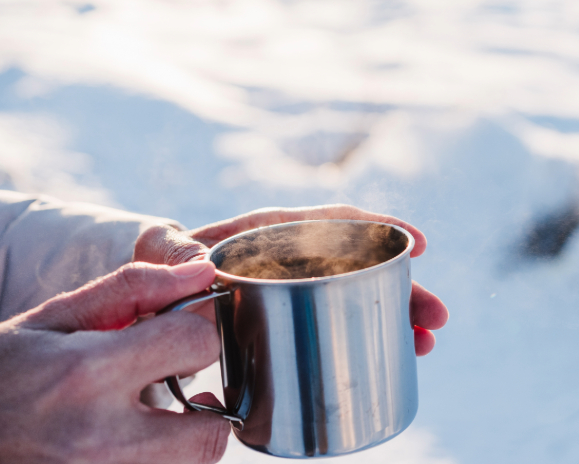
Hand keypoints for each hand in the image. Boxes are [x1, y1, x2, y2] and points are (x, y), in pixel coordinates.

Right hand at [0, 261, 228, 463]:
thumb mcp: (53, 318)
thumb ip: (133, 289)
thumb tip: (200, 271)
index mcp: (88, 374)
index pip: (196, 344)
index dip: (197, 332)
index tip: (178, 336)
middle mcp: (102, 438)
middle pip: (212, 432)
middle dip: (205, 407)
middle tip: (172, 392)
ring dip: (181, 442)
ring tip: (143, 420)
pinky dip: (155, 461)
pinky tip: (123, 443)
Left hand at [134, 205, 448, 354]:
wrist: (140, 300)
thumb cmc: (151, 265)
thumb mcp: (157, 250)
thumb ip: (169, 252)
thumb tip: (195, 262)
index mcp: (267, 231)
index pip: (330, 221)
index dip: (377, 227)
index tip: (417, 241)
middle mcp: (290, 258)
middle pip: (358, 266)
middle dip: (403, 287)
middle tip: (437, 317)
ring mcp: (293, 292)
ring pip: (356, 299)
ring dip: (396, 317)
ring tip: (427, 343)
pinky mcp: (289, 323)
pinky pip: (337, 325)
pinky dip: (369, 339)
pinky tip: (396, 358)